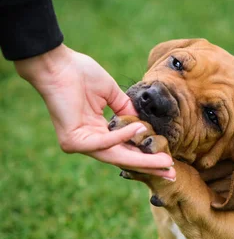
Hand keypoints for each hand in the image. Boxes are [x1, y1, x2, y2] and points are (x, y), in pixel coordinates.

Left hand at [15, 45, 175, 179]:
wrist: (56, 65)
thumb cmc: (79, 73)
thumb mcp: (111, 93)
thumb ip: (126, 109)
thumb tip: (143, 124)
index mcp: (96, 132)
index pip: (125, 149)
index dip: (146, 156)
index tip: (167, 161)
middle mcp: (89, 142)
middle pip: (123, 159)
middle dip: (148, 166)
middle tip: (171, 174)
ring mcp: (80, 144)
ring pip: (117, 156)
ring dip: (142, 159)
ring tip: (164, 161)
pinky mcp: (74, 142)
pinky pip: (104, 142)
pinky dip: (123, 136)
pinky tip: (140, 130)